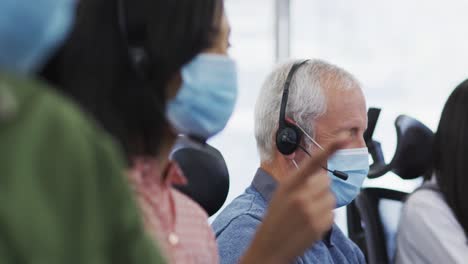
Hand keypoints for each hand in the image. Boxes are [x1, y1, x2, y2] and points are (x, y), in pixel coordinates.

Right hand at [240, 139, 346, 263]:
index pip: (313, 162)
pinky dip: (324, 218)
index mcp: (288, 184)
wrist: (268, 249)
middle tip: (304, 202)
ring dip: (322, 204)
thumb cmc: (274, 221)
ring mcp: (310, 210)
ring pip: (330, 197)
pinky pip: (332, 214)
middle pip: (325, 181)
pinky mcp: (319, 225)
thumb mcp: (280, 195)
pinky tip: (309, 224)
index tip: (345, 137)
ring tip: (305, 215)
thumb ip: (299, 183)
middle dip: (319, 189)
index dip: (331, 148)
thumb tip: (322, 176)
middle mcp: (300, 195)